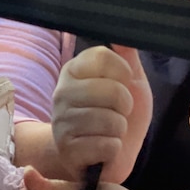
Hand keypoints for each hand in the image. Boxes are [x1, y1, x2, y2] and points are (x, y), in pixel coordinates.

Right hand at [50, 45, 150, 183]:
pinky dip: (113, 149)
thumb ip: (127, 56)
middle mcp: (61, 92)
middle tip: (117, 113)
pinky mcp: (66, 150)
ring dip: (120, 130)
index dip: (124, 73)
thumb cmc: (116, 114)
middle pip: (112, 90)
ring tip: (109, 131)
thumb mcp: (129, 82)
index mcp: (73, 71)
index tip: (123, 84)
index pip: (102, 56)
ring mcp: (61, 122)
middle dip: (126, 107)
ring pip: (111, 120)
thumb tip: (123, 33)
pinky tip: (103, 149)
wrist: (103, 155)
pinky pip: (107, 145)